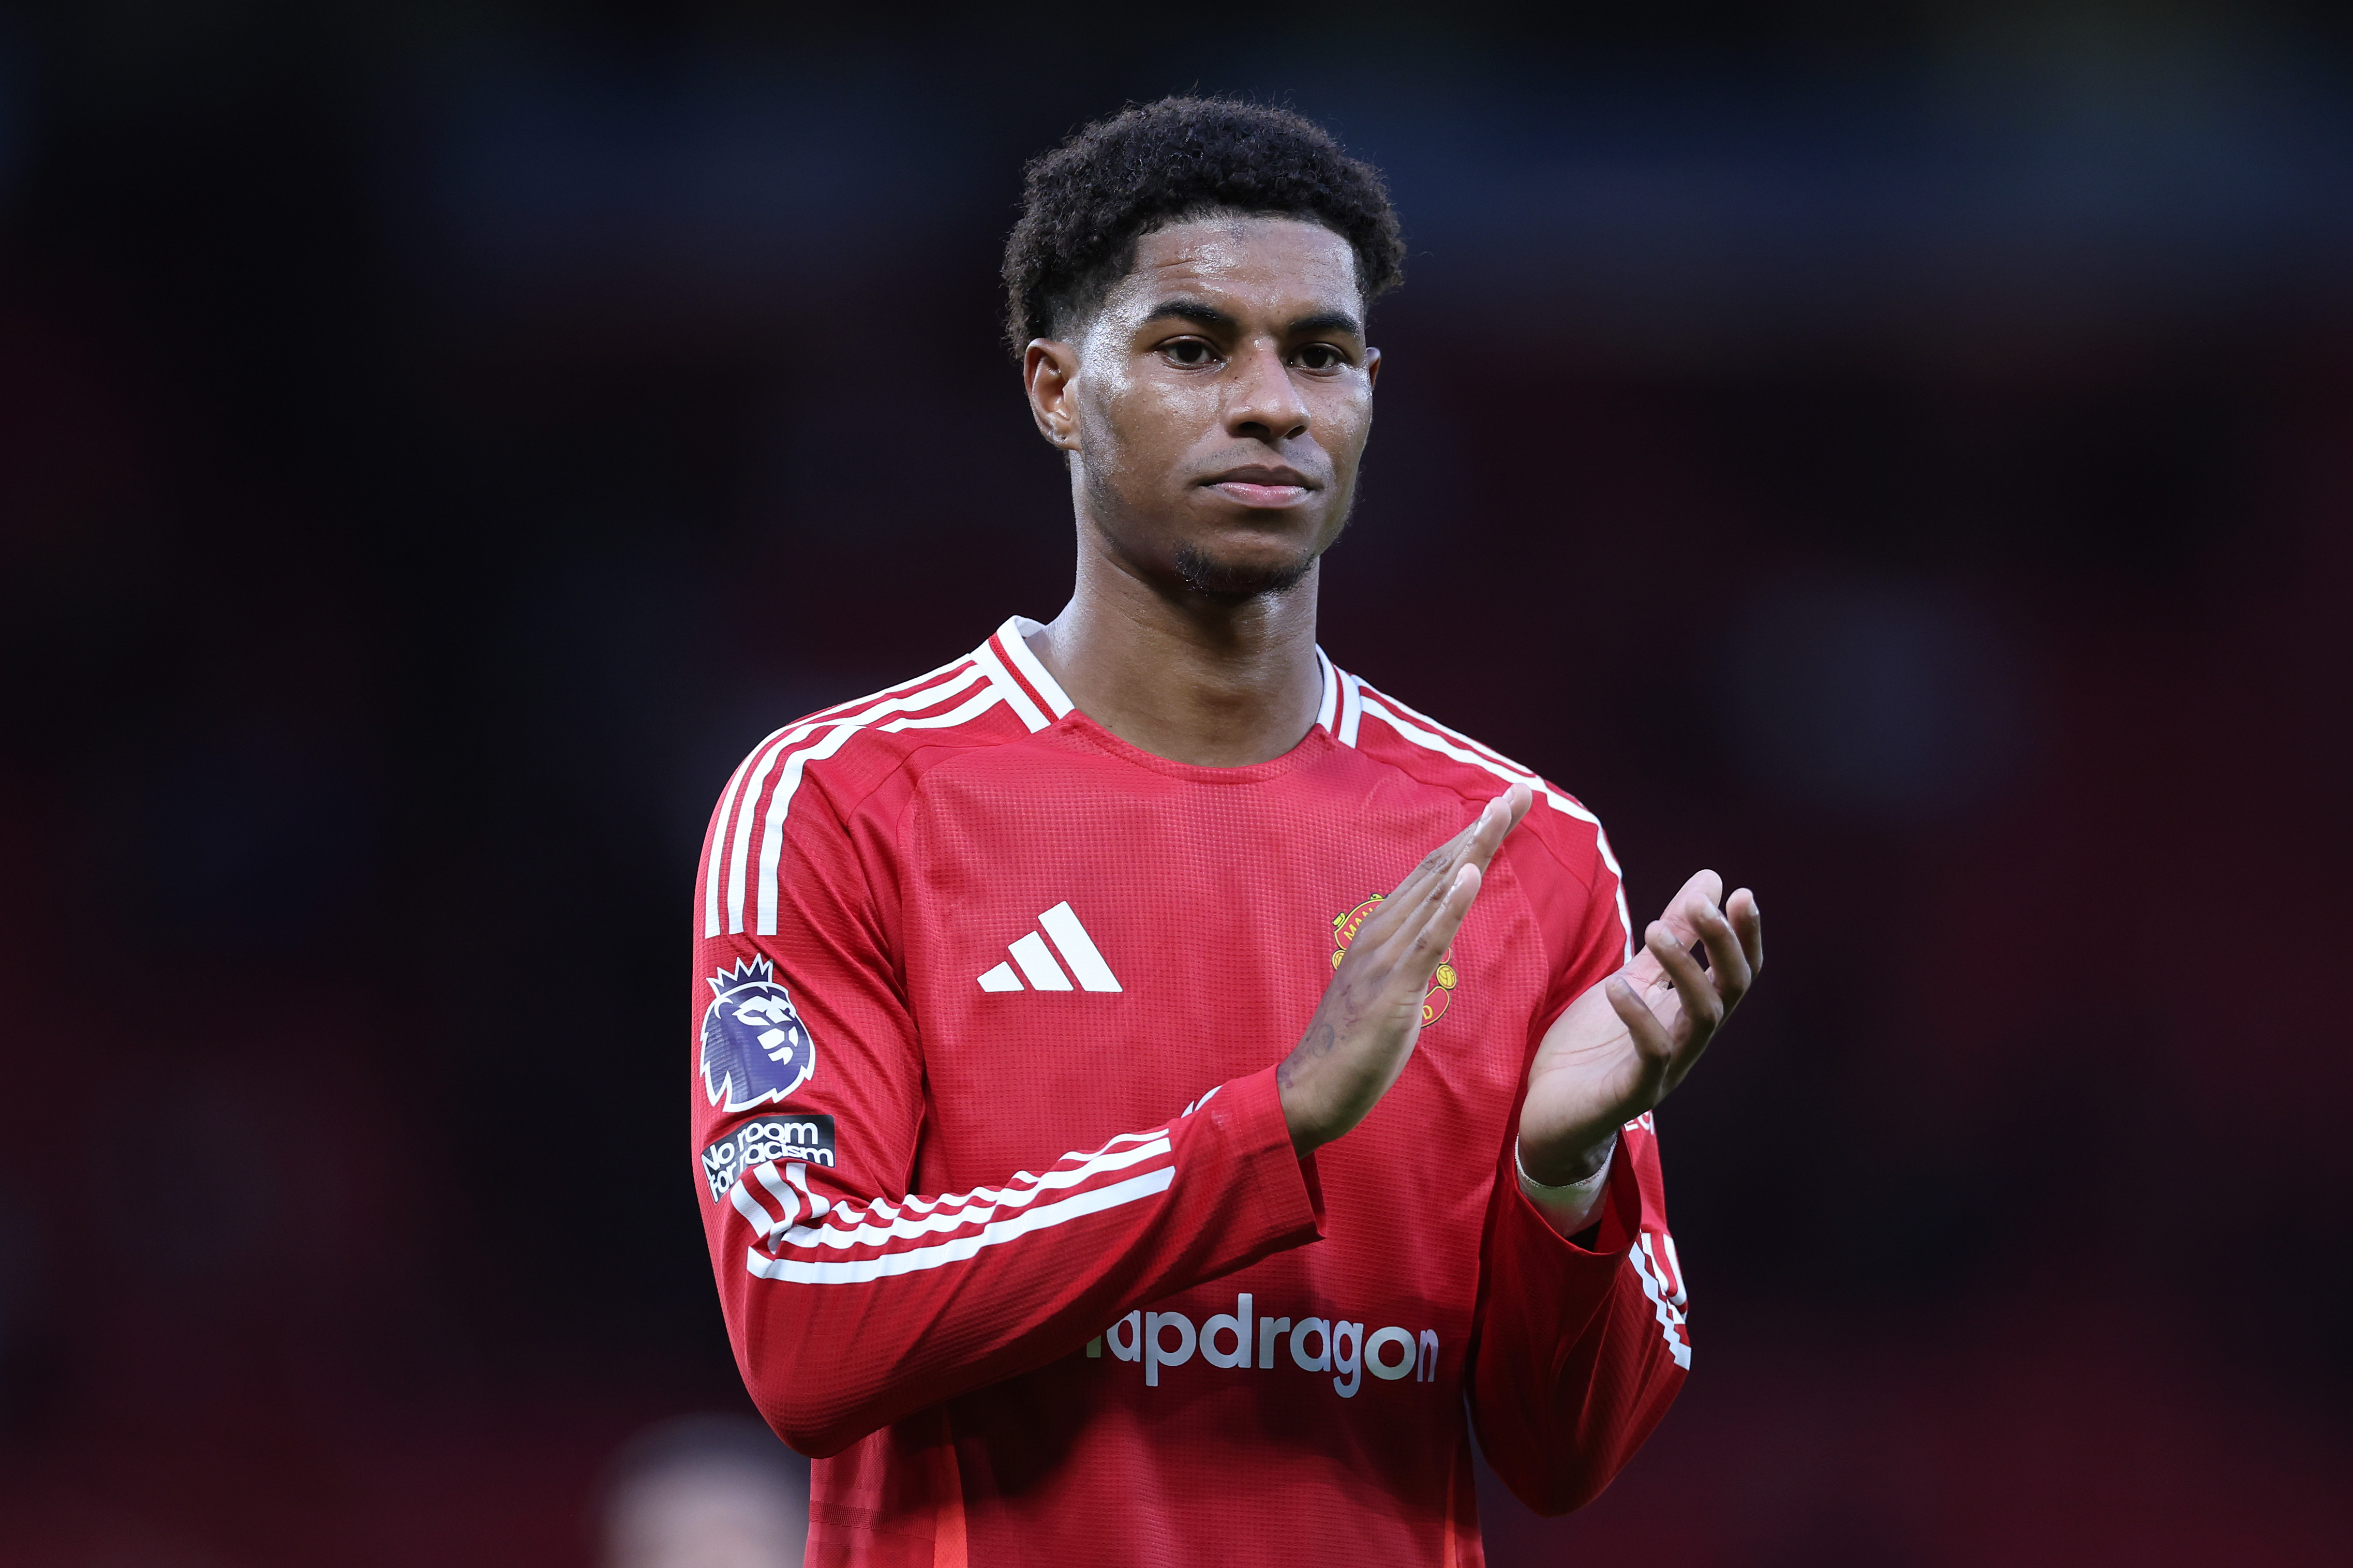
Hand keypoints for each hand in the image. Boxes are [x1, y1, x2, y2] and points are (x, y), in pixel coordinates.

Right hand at [1279, 784, 1531, 1154]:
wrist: (1313, 1088)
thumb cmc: (1352, 1044)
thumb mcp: (1388, 986)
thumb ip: (1411, 953)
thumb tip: (1438, 933)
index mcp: (1383, 930)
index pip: (1435, 870)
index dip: (1472, 835)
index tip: (1505, 805)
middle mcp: (1383, 932)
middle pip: (1441, 866)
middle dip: (1484, 826)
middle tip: (1521, 790)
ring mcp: (1386, 957)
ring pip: (1436, 890)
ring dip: (1474, 848)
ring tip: (1503, 809)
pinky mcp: (1393, 989)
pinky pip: (1427, 940)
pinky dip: (1450, 904)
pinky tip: (1470, 874)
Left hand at [1516, 871, 1762, 1184]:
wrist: (1549, 1115)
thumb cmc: (1592, 1048)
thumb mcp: (1631, 980)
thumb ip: (1670, 939)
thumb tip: (1712, 881)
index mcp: (1688, 1014)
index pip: (1736, 973)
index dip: (1745, 936)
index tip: (1742, 893)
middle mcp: (1687, 1041)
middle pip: (1731, 991)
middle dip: (1724, 945)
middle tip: (1703, 905)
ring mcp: (1665, 1069)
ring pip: (1703, 1018)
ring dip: (1686, 971)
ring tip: (1653, 929)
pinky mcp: (1633, 1093)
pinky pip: (1653, 1055)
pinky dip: (1639, 1018)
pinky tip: (1617, 987)